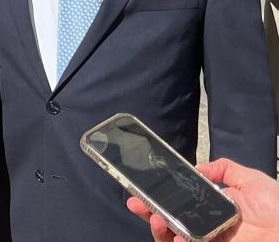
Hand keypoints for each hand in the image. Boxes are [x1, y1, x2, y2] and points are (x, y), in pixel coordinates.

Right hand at [127, 158, 278, 240]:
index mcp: (212, 207)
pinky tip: (177, 235)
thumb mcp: (252, 180)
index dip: (159, 195)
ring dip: (158, 227)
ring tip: (157, 218)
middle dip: (148, 211)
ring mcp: (209, 240)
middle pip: (169, 220)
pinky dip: (177, 241)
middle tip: (135, 202)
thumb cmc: (278, 208)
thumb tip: (197, 167)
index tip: (143, 187)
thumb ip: (225, 169)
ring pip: (172, 237)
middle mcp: (207, 225)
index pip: (179, 202)